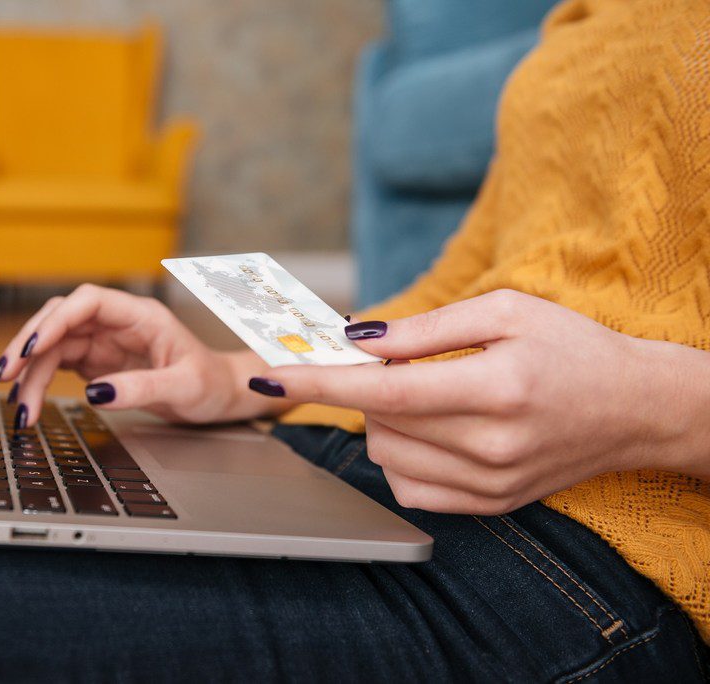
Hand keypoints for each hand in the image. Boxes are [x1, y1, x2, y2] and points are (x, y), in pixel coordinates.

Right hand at [0, 284, 283, 425]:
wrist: (220, 396)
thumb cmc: (210, 384)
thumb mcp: (184, 388)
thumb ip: (142, 388)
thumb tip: (94, 395)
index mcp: (141, 315)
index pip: (88, 301)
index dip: (56, 320)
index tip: (32, 346)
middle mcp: (117, 322)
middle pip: (60, 321)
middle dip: (28, 346)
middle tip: (5, 377)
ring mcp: (104, 341)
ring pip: (53, 346)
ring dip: (30, 373)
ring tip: (19, 409)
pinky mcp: (96, 362)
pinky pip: (58, 364)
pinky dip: (39, 381)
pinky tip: (27, 400)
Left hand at [249, 289, 709, 513]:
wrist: (636, 407)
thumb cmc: (572, 347)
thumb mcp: (506, 310)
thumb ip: (427, 327)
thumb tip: (357, 339)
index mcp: (497, 388)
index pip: (384, 392)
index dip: (321, 383)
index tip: (271, 376)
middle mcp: (492, 446)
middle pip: (379, 424)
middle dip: (367, 388)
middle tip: (403, 363)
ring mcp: (492, 484)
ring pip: (387, 456)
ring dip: (383, 421)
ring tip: (429, 394)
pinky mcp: (491, 506)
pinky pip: (410, 488)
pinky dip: (401, 455)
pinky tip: (430, 430)